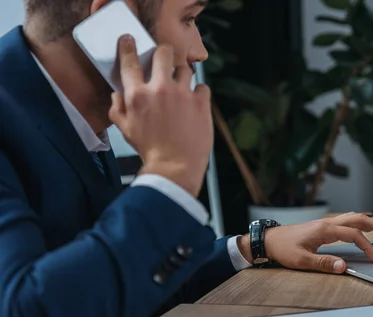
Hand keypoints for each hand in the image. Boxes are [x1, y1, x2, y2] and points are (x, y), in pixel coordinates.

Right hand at [109, 35, 212, 196]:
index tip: (130, 39)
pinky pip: (202, 86)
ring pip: (185, 68)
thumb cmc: (149, 150)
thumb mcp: (125, 130)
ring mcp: (183, 94)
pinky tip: (194, 104)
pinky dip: (198, 93)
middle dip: (163, 53)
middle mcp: (160, 89)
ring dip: (182, 75)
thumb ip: (118, 108)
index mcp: (137, 95)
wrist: (174, 167)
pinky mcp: (202, 103)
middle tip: (164, 59)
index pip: (130, 61)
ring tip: (180, 88)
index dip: (128, 46)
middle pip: (163, 53)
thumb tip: (117, 93)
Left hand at [240, 213, 372, 273]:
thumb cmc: (283, 249)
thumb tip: (344, 267)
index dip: (368, 247)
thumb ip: (323, 263)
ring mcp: (326, 223)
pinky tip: (364, 228)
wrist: (269, 240)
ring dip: (371, 222)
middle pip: (359, 219)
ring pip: (354, 218)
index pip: (354, 235)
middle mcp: (328, 223)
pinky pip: (347, 221)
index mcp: (325, 229)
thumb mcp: (302, 261)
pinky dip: (360, 223)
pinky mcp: (323, 226)